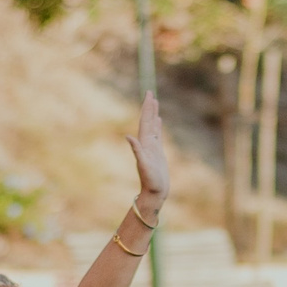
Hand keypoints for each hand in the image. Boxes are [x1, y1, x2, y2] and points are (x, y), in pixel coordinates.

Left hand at [127, 92, 169, 209]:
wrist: (154, 193)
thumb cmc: (150, 181)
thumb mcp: (143, 165)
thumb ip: (136, 151)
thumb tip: (128, 137)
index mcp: (144, 144)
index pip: (145, 121)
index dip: (146, 108)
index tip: (149, 95)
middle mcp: (147, 144)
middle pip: (148, 121)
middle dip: (149, 107)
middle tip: (150, 92)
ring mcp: (152, 148)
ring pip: (152, 126)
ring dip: (153, 114)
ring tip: (154, 103)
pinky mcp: (157, 153)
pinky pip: (157, 135)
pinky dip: (157, 126)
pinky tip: (158, 121)